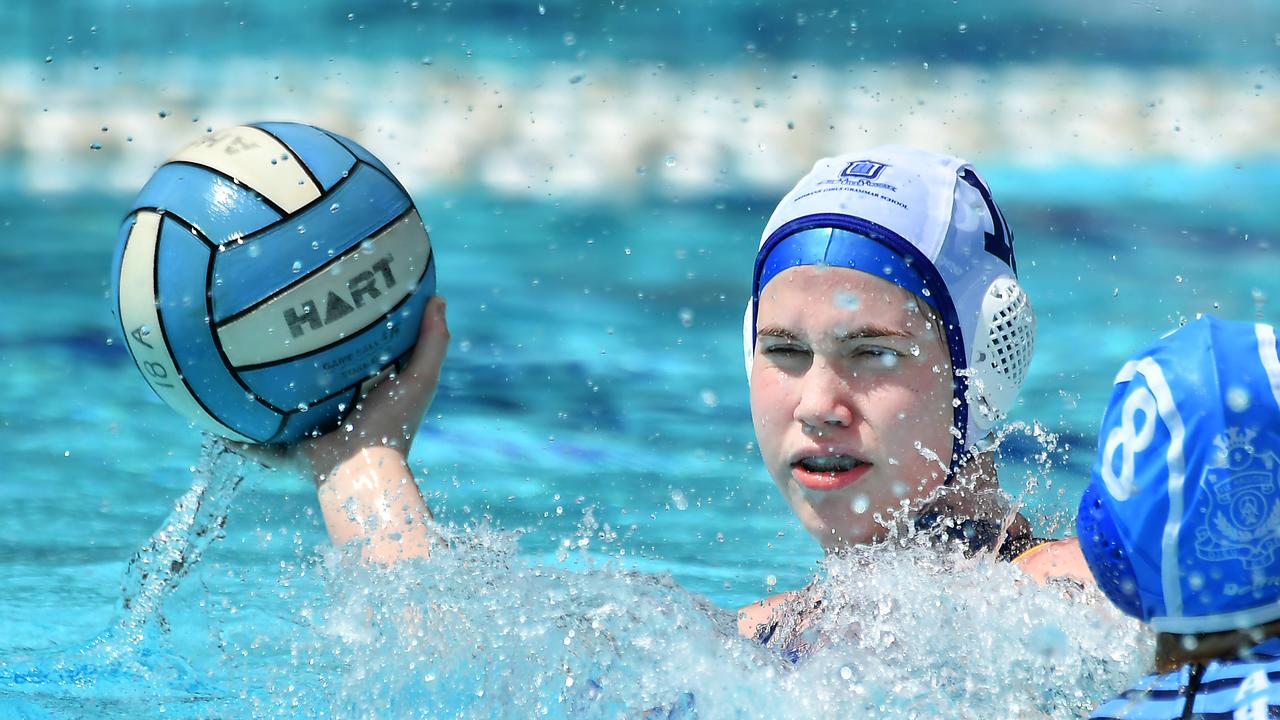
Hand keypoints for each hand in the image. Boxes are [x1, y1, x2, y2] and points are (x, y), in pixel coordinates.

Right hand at [233, 295, 450, 485]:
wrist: (361, 473)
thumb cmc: (393, 425)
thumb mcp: (420, 379)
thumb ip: (433, 342)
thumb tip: (438, 298)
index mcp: (359, 396)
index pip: (345, 360)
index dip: (336, 335)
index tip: (323, 303)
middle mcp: (330, 415)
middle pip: (304, 381)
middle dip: (289, 360)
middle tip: (271, 327)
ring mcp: (303, 434)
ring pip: (273, 409)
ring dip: (255, 393)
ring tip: (231, 364)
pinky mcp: (281, 451)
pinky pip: (249, 442)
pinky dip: (231, 434)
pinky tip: (208, 416)